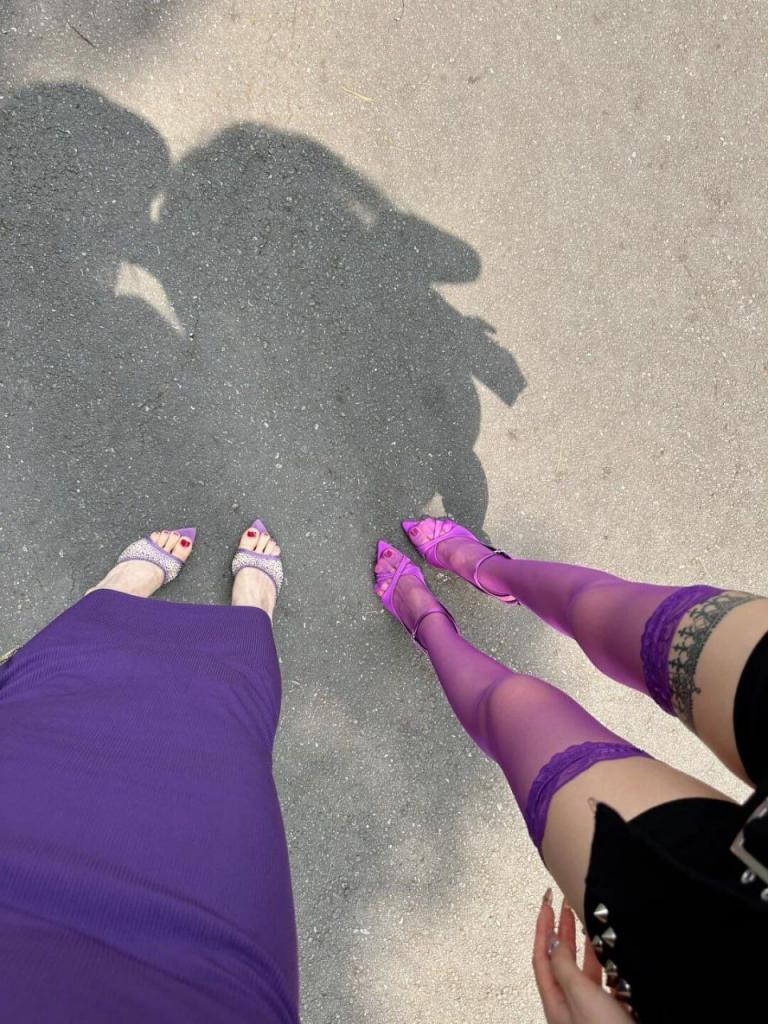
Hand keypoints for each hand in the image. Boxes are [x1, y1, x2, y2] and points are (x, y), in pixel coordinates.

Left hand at [532, 890, 631, 1023]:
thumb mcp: (580, 996)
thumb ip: (564, 967)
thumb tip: (553, 942)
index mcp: (556, 1002)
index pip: (541, 956)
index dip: (542, 927)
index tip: (546, 902)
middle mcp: (571, 1007)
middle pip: (561, 961)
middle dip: (562, 931)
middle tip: (565, 905)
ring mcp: (592, 1012)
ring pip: (585, 971)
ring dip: (585, 946)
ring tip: (588, 923)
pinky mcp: (613, 1015)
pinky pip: (605, 983)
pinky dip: (606, 965)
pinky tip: (612, 955)